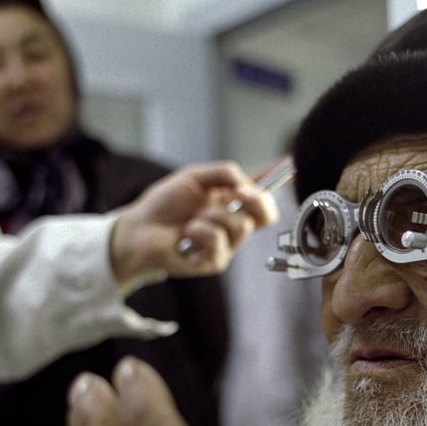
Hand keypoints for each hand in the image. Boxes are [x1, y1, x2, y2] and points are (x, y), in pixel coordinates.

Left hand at [108, 161, 277, 286]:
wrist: (139, 228)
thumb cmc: (164, 203)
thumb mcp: (194, 177)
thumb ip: (223, 173)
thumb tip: (247, 180)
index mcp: (232, 202)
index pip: (262, 194)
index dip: (276, 182)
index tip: (287, 165)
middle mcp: (233, 223)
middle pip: (266, 214)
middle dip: (256, 201)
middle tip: (239, 193)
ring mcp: (226, 244)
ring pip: (241, 227)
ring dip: (215, 216)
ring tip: (194, 217)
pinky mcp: (214, 261)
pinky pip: (221, 244)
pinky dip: (202, 233)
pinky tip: (187, 233)